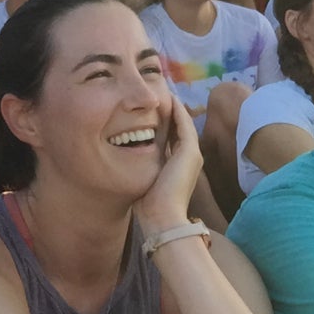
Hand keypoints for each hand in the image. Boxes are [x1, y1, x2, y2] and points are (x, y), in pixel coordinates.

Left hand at [134, 96, 202, 235]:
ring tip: (165, 94)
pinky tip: (170, 100)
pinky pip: (183, 124)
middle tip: (158, 98)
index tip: (150, 113)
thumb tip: (121, 163)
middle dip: (169, 115)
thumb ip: (140, 171)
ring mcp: (192, 155)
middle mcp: (188, 159)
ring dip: (174, 109)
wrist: (163, 218)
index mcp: (177, 167)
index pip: (171, 140)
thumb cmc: (150, 206)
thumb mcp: (144, 182)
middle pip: (178, 130)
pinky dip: (177, 111)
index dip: (162, 126)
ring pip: (183, 124)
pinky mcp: (191, 152)